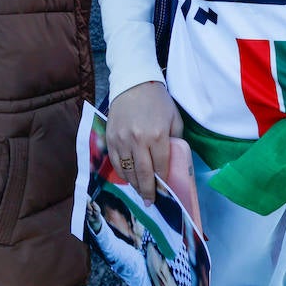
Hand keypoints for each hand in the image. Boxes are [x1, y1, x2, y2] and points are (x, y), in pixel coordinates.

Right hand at [106, 81, 181, 204]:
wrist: (134, 83)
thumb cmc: (158, 101)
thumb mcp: (174, 119)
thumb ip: (175, 141)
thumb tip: (173, 162)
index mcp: (158, 136)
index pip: (160, 167)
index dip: (162, 182)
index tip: (164, 193)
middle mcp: (138, 140)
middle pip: (143, 174)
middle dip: (147, 191)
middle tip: (150, 202)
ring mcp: (122, 140)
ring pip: (127, 171)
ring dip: (134, 185)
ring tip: (141, 192)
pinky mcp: (110, 138)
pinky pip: (116, 163)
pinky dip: (122, 174)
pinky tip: (129, 178)